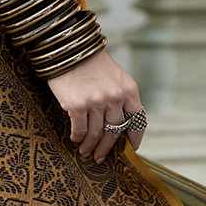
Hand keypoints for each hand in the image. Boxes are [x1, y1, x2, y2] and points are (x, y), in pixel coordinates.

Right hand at [46, 48, 145, 163]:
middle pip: (114, 132)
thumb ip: (120, 96)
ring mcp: (96, 103)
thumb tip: (117, 124)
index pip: (138, 119)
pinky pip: (80, 130)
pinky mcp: (77, 106)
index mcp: (128, 89)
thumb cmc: (90, 62)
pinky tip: (75, 139)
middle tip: (100, 157)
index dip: (135, 137)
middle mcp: (115, 98)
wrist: (68, 48)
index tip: (131, 148)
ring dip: (90, 146)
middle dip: (107, 148)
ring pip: (96, 134)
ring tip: (85, 151)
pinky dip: (77, 137)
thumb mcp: (114, 75)